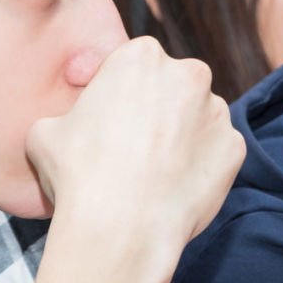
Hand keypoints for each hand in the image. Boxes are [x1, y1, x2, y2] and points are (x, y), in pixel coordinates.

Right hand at [26, 37, 244, 279]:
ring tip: (155, 170)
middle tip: (134, 145)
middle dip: (159, 108)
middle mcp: (189, 74)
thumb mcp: (47, 129)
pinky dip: (201, 163)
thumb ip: (72, 112)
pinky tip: (176, 184)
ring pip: (198, 117)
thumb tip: (80, 121)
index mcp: (142, 56)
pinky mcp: (236, 146)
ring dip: (183, 134)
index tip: (111, 119)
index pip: (133, 65)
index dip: (120, 93)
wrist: (121, 226)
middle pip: (173, 86)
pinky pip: (216, 150)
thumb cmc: (79, 172)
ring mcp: (218, 111)